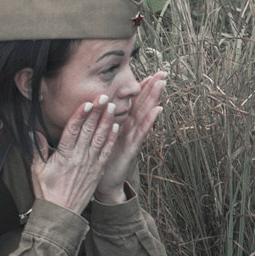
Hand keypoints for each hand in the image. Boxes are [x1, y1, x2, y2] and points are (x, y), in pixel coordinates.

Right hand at [30, 98, 121, 216]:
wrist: (61, 213)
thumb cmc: (47, 191)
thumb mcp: (37, 169)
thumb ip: (39, 149)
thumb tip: (34, 131)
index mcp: (63, 156)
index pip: (73, 131)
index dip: (80, 116)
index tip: (87, 103)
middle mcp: (79, 158)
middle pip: (89, 131)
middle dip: (97, 112)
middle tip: (103, 96)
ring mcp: (90, 164)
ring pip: (100, 139)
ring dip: (107, 122)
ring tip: (112, 107)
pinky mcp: (97, 171)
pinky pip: (106, 152)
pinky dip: (112, 139)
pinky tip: (117, 127)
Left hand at [92, 72, 168, 204]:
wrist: (102, 183)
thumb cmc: (98, 160)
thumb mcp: (98, 137)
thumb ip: (98, 122)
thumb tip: (92, 104)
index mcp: (120, 124)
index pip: (132, 102)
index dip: (141, 88)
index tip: (149, 72)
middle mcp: (129, 129)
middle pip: (142, 104)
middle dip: (151, 88)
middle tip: (162, 72)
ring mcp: (132, 138)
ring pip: (144, 115)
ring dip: (153, 99)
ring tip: (162, 84)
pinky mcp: (132, 148)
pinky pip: (141, 133)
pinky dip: (150, 122)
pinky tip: (158, 110)